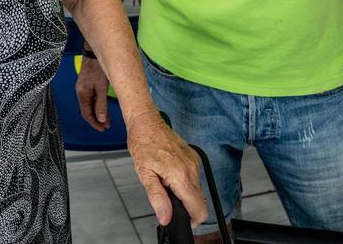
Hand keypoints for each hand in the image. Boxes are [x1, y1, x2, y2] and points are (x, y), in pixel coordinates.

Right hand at [75, 57, 111, 130]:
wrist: (94, 53)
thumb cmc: (98, 68)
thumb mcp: (101, 88)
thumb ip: (101, 104)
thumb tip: (101, 119)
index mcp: (82, 94)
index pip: (86, 113)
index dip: (94, 123)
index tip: (102, 129)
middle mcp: (81, 92)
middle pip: (88, 110)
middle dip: (97, 119)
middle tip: (106, 126)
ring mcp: (84, 88)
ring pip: (91, 104)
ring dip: (99, 112)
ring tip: (108, 120)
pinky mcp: (88, 84)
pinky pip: (92, 98)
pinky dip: (98, 104)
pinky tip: (105, 107)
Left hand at [125, 111, 205, 227]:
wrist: (147, 122)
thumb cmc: (143, 144)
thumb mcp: (145, 174)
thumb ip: (157, 198)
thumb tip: (166, 217)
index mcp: (181, 176)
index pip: (199, 209)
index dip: (191, 219)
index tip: (181, 219)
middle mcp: (192, 169)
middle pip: (199, 201)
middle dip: (185, 205)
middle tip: (166, 197)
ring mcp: (195, 162)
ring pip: (197, 190)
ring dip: (183, 193)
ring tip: (166, 182)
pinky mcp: (194, 157)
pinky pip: (194, 177)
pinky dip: (184, 181)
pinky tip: (170, 173)